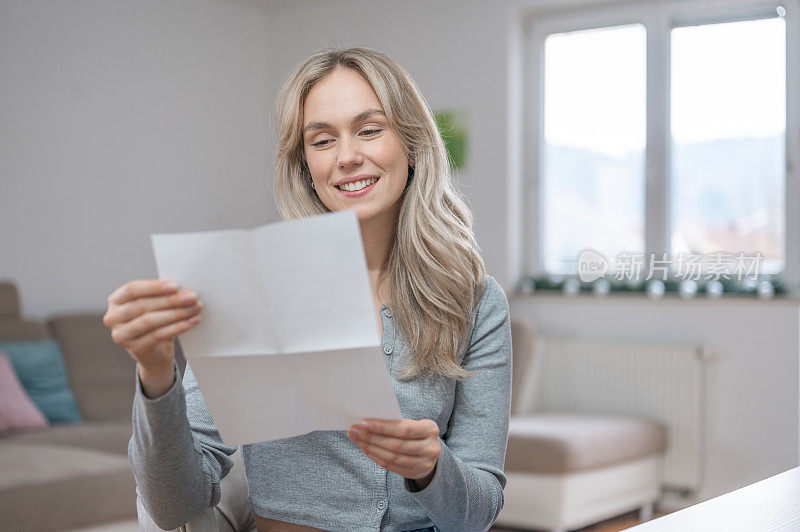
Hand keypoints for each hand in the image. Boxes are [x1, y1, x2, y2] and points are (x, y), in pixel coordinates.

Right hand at [103, 279, 202, 395]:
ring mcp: (121, 335)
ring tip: (195, 308)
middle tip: (192, 297)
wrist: (154, 352)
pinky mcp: (135, 348)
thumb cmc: (154, 322)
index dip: (154, 287)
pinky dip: (178, 327)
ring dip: (177, 313)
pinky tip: (192, 321)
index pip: (132, 289)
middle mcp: (113, 318)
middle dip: (171, 300)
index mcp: (116, 301)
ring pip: (150, 320)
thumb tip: (183, 289)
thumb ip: (161, 295)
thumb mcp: (154, 306)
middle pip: (143, 305)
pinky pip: (158, 335)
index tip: (175, 285)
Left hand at [348, 418, 440, 488]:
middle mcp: (430, 448)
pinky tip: (366, 448)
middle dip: (372, 437)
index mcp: (431, 430)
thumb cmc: (416, 433)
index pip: (404, 429)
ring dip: (371, 448)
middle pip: (396, 445)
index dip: (383, 427)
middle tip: (355, 431)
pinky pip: (391, 466)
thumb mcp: (412, 424)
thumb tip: (365, 423)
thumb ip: (394, 423)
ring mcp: (424, 463)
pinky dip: (376, 456)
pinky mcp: (415, 473)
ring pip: (392, 457)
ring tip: (357, 439)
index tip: (363, 423)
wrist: (429, 451)